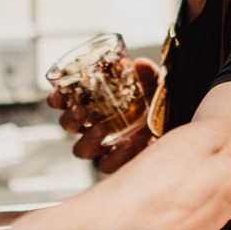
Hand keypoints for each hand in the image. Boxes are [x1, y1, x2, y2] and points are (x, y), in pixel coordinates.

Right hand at [53, 59, 158, 174]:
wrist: (174, 126)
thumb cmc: (156, 103)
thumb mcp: (153, 85)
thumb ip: (147, 75)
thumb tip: (139, 64)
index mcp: (93, 105)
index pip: (65, 103)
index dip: (56, 100)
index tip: (57, 95)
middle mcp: (93, 126)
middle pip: (68, 127)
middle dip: (70, 119)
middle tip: (80, 109)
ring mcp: (106, 145)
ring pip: (82, 150)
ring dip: (87, 139)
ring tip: (100, 128)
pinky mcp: (120, 160)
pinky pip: (108, 165)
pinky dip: (115, 156)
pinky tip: (127, 144)